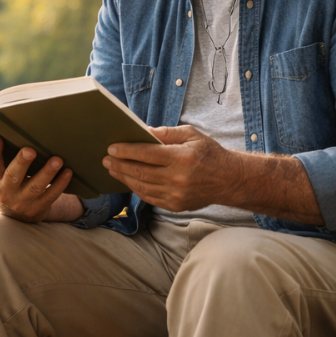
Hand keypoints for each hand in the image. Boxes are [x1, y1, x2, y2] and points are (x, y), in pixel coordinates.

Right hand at [0, 134, 71, 222]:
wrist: (14, 215)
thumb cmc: (1, 184)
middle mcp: (5, 192)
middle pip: (13, 177)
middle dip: (21, 163)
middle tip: (30, 150)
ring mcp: (22, 201)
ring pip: (35, 187)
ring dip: (47, 173)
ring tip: (57, 160)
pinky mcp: (38, 208)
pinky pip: (51, 196)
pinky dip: (60, 184)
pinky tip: (68, 172)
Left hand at [103, 125, 238, 211]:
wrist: (229, 180)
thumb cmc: (209, 153)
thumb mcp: (191, 135)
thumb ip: (166, 133)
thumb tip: (142, 130)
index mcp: (182, 157)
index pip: (146, 154)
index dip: (126, 151)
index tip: (111, 148)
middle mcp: (178, 178)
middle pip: (140, 172)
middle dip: (119, 165)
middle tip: (105, 159)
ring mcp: (176, 195)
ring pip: (141, 186)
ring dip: (123, 178)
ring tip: (112, 169)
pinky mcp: (175, 206)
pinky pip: (149, 198)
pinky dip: (136, 188)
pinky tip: (128, 180)